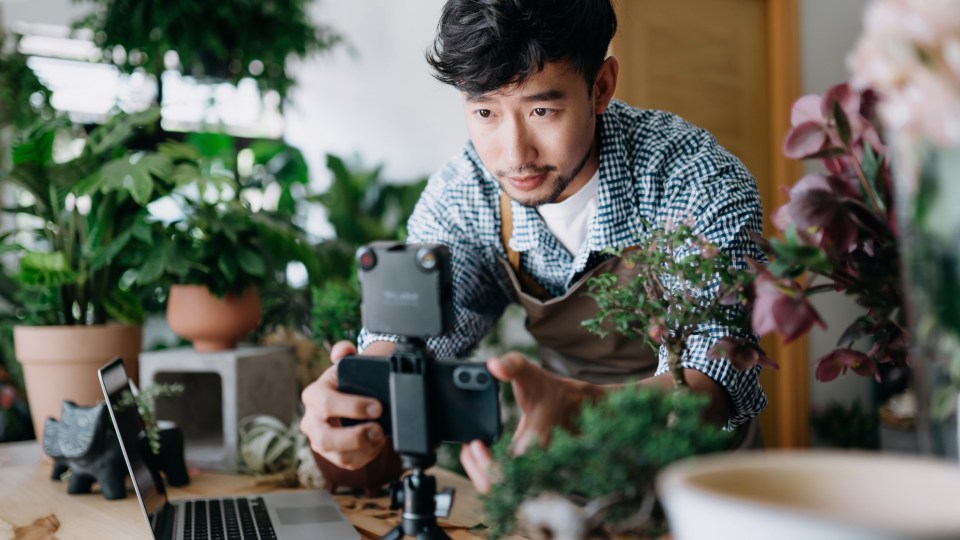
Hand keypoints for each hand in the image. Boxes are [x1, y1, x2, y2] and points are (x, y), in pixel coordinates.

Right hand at [299, 340, 385, 469]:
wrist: (351, 397)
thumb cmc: (348, 381)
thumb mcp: (347, 364)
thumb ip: (345, 352)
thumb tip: (344, 350)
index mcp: (313, 395)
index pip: (326, 403)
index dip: (353, 407)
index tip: (378, 407)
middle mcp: (311, 421)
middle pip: (326, 438)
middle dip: (355, 437)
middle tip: (379, 430)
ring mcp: (320, 441)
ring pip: (337, 455)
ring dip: (363, 449)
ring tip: (381, 437)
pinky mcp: (332, 455)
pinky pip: (347, 463)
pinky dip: (365, 456)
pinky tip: (376, 444)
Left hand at [460, 352, 604, 493]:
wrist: (568, 405)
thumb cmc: (546, 389)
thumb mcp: (530, 371)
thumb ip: (512, 365)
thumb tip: (493, 365)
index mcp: (535, 440)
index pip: (507, 469)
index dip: (485, 464)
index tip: (476, 443)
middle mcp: (532, 460)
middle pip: (497, 484)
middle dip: (477, 468)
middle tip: (472, 444)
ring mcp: (529, 468)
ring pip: (498, 486)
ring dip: (480, 470)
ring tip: (475, 446)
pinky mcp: (522, 470)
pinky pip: (500, 480)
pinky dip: (486, 469)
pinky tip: (481, 452)